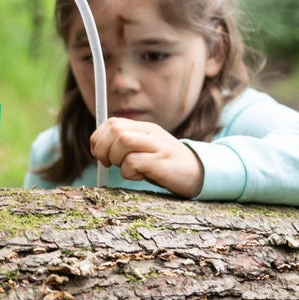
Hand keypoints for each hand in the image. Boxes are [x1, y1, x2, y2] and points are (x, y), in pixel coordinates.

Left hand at [90, 118, 204, 198]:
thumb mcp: (145, 150)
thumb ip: (125, 145)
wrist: (200, 174)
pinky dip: (128, 172)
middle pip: (115, 129)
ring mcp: (157, 146)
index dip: (98, 138)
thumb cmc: (166, 165)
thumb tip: (98, 149)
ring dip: (115, 158)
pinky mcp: (162, 163)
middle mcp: (150, 133)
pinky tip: (138, 176)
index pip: (111, 123)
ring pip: (123, 140)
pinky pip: (134, 161)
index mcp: (144, 128)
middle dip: (103, 148)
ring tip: (125, 169)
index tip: (100, 155)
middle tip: (108, 163)